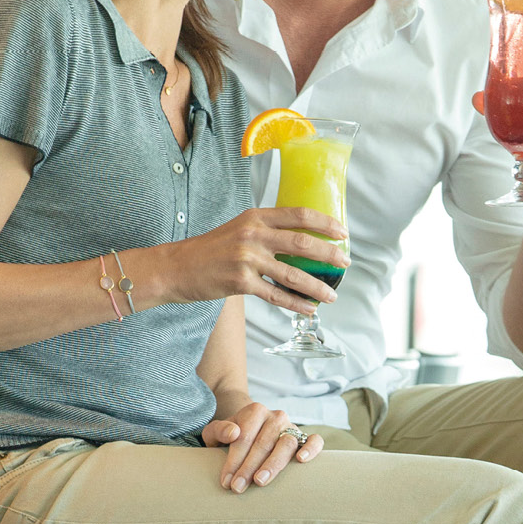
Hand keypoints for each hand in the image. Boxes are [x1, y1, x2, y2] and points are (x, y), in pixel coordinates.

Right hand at [172, 207, 347, 314]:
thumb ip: (265, 230)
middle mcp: (253, 235)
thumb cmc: (209, 250)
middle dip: (329, 254)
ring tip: (332, 295)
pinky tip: (309, 308)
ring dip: (317, 286)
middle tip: (346, 263)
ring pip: (293, 273)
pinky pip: (276, 295)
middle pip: (302, 242)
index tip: (342, 232)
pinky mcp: (241, 283)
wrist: (176, 267)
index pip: (298, 214)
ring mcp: (247, 259)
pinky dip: (296, 304)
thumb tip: (299, 239)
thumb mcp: (238, 228)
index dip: (325, 223)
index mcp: (255, 217)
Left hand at [201, 402, 322, 492]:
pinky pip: (314, 440)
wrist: (252, 426)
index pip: (244, 437)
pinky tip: (301, 460)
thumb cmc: (232, 435)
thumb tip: (233, 433)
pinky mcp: (304, 437)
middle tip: (238, 487)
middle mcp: (276, 416)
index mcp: (255, 411)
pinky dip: (311, 449)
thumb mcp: (217, 431)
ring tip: (260, 481)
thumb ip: (219, 430)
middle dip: (249, 467)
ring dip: (273, 464)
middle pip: (263, 443)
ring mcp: (292, 426)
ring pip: (286, 444)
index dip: (234, 460)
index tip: (226, 481)